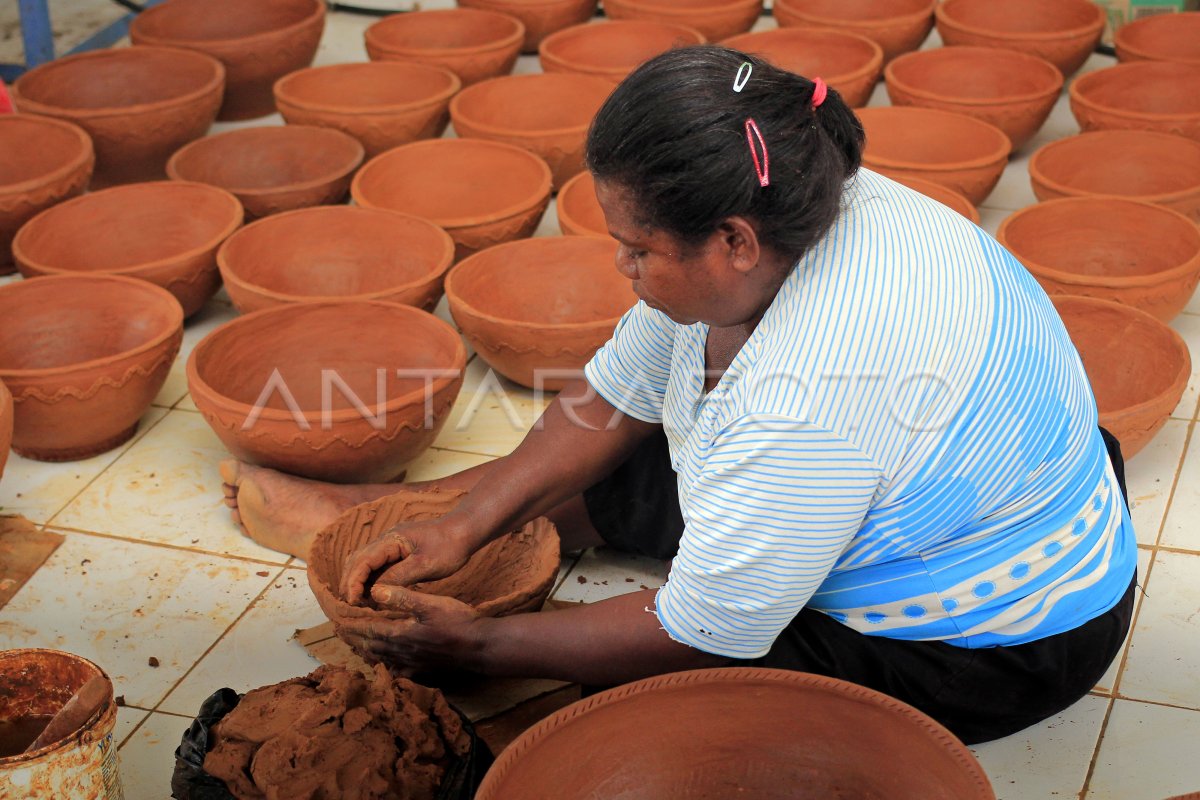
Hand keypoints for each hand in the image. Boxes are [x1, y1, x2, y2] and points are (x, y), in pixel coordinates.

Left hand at [336, 586, 484, 672]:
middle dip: (352, 637)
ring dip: (366, 651)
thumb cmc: (457, 621)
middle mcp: (401, 652)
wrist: (479, 647)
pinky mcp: (423, 671)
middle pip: (370, 645)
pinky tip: (387, 665)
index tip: (335, 620)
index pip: (367, 628)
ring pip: (381, 658)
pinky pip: (398, 671)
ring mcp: (412, 664)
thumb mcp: (430, 603)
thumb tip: (374, 591)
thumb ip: (402, 597)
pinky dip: (387, 666)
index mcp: (400, 634)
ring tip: (356, 645)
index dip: (350, 624)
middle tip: (338, 632)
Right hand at [339, 514, 476, 605]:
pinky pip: (378, 566)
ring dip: (358, 582)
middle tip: (349, 606)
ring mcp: (391, 545)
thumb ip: (399, 577)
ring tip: (358, 604)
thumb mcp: (425, 564)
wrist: (465, 532)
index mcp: (391, 540)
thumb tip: (374, 591)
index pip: (362, 561)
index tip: (351, 601)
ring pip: (365, 563)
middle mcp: (386, 540)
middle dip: (350, 582)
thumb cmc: (449, 546)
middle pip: (357, 561)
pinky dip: (371, 580)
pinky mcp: (398, 552)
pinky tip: (373, 595)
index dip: (353, 582)